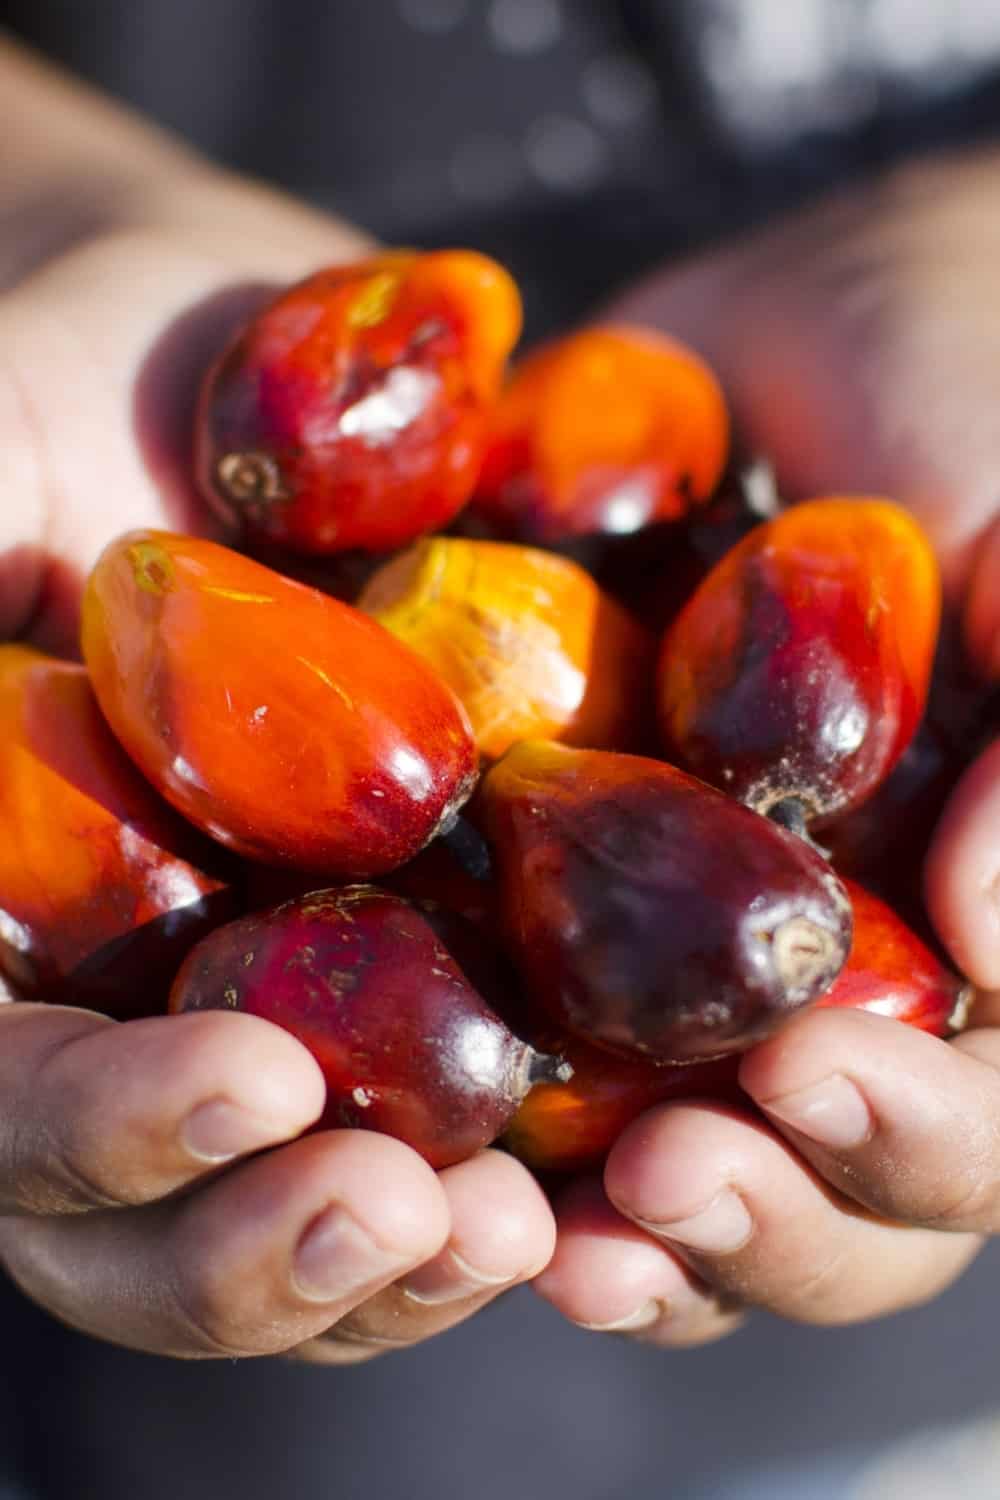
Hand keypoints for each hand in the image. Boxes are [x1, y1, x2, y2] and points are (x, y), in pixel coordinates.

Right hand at [0, 38, 554, 1361]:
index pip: (4, 1092)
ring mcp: (258, 1003)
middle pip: (131, 1226)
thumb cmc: (64, 373)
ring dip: (397, 1266)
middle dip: (255, 1248)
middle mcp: (109, 1001)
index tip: (253, 1079)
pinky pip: (445, 1134)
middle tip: (406, 1213)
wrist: (242, 372)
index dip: (99, 1129)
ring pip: (289, 1226)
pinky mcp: (413, 974)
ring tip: (522, 1229)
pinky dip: (522, 1181)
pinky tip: (621, 1159)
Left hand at [534, 146, 999, 1344]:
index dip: (920, 1132)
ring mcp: (728, 971)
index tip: (803, 1074)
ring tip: (553, 1238)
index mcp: (988, 929)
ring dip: (646, 1240)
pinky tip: (450, 1157)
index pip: (995, 1109)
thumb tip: (996, 936)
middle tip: (658, 1180)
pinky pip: (556, 1076)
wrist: (795, 319)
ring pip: (719, 1180)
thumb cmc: (958, 378)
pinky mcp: (585, 922)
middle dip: (772, 1213)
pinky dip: (512, 1144)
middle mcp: (879, 982)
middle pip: (860, 1195)